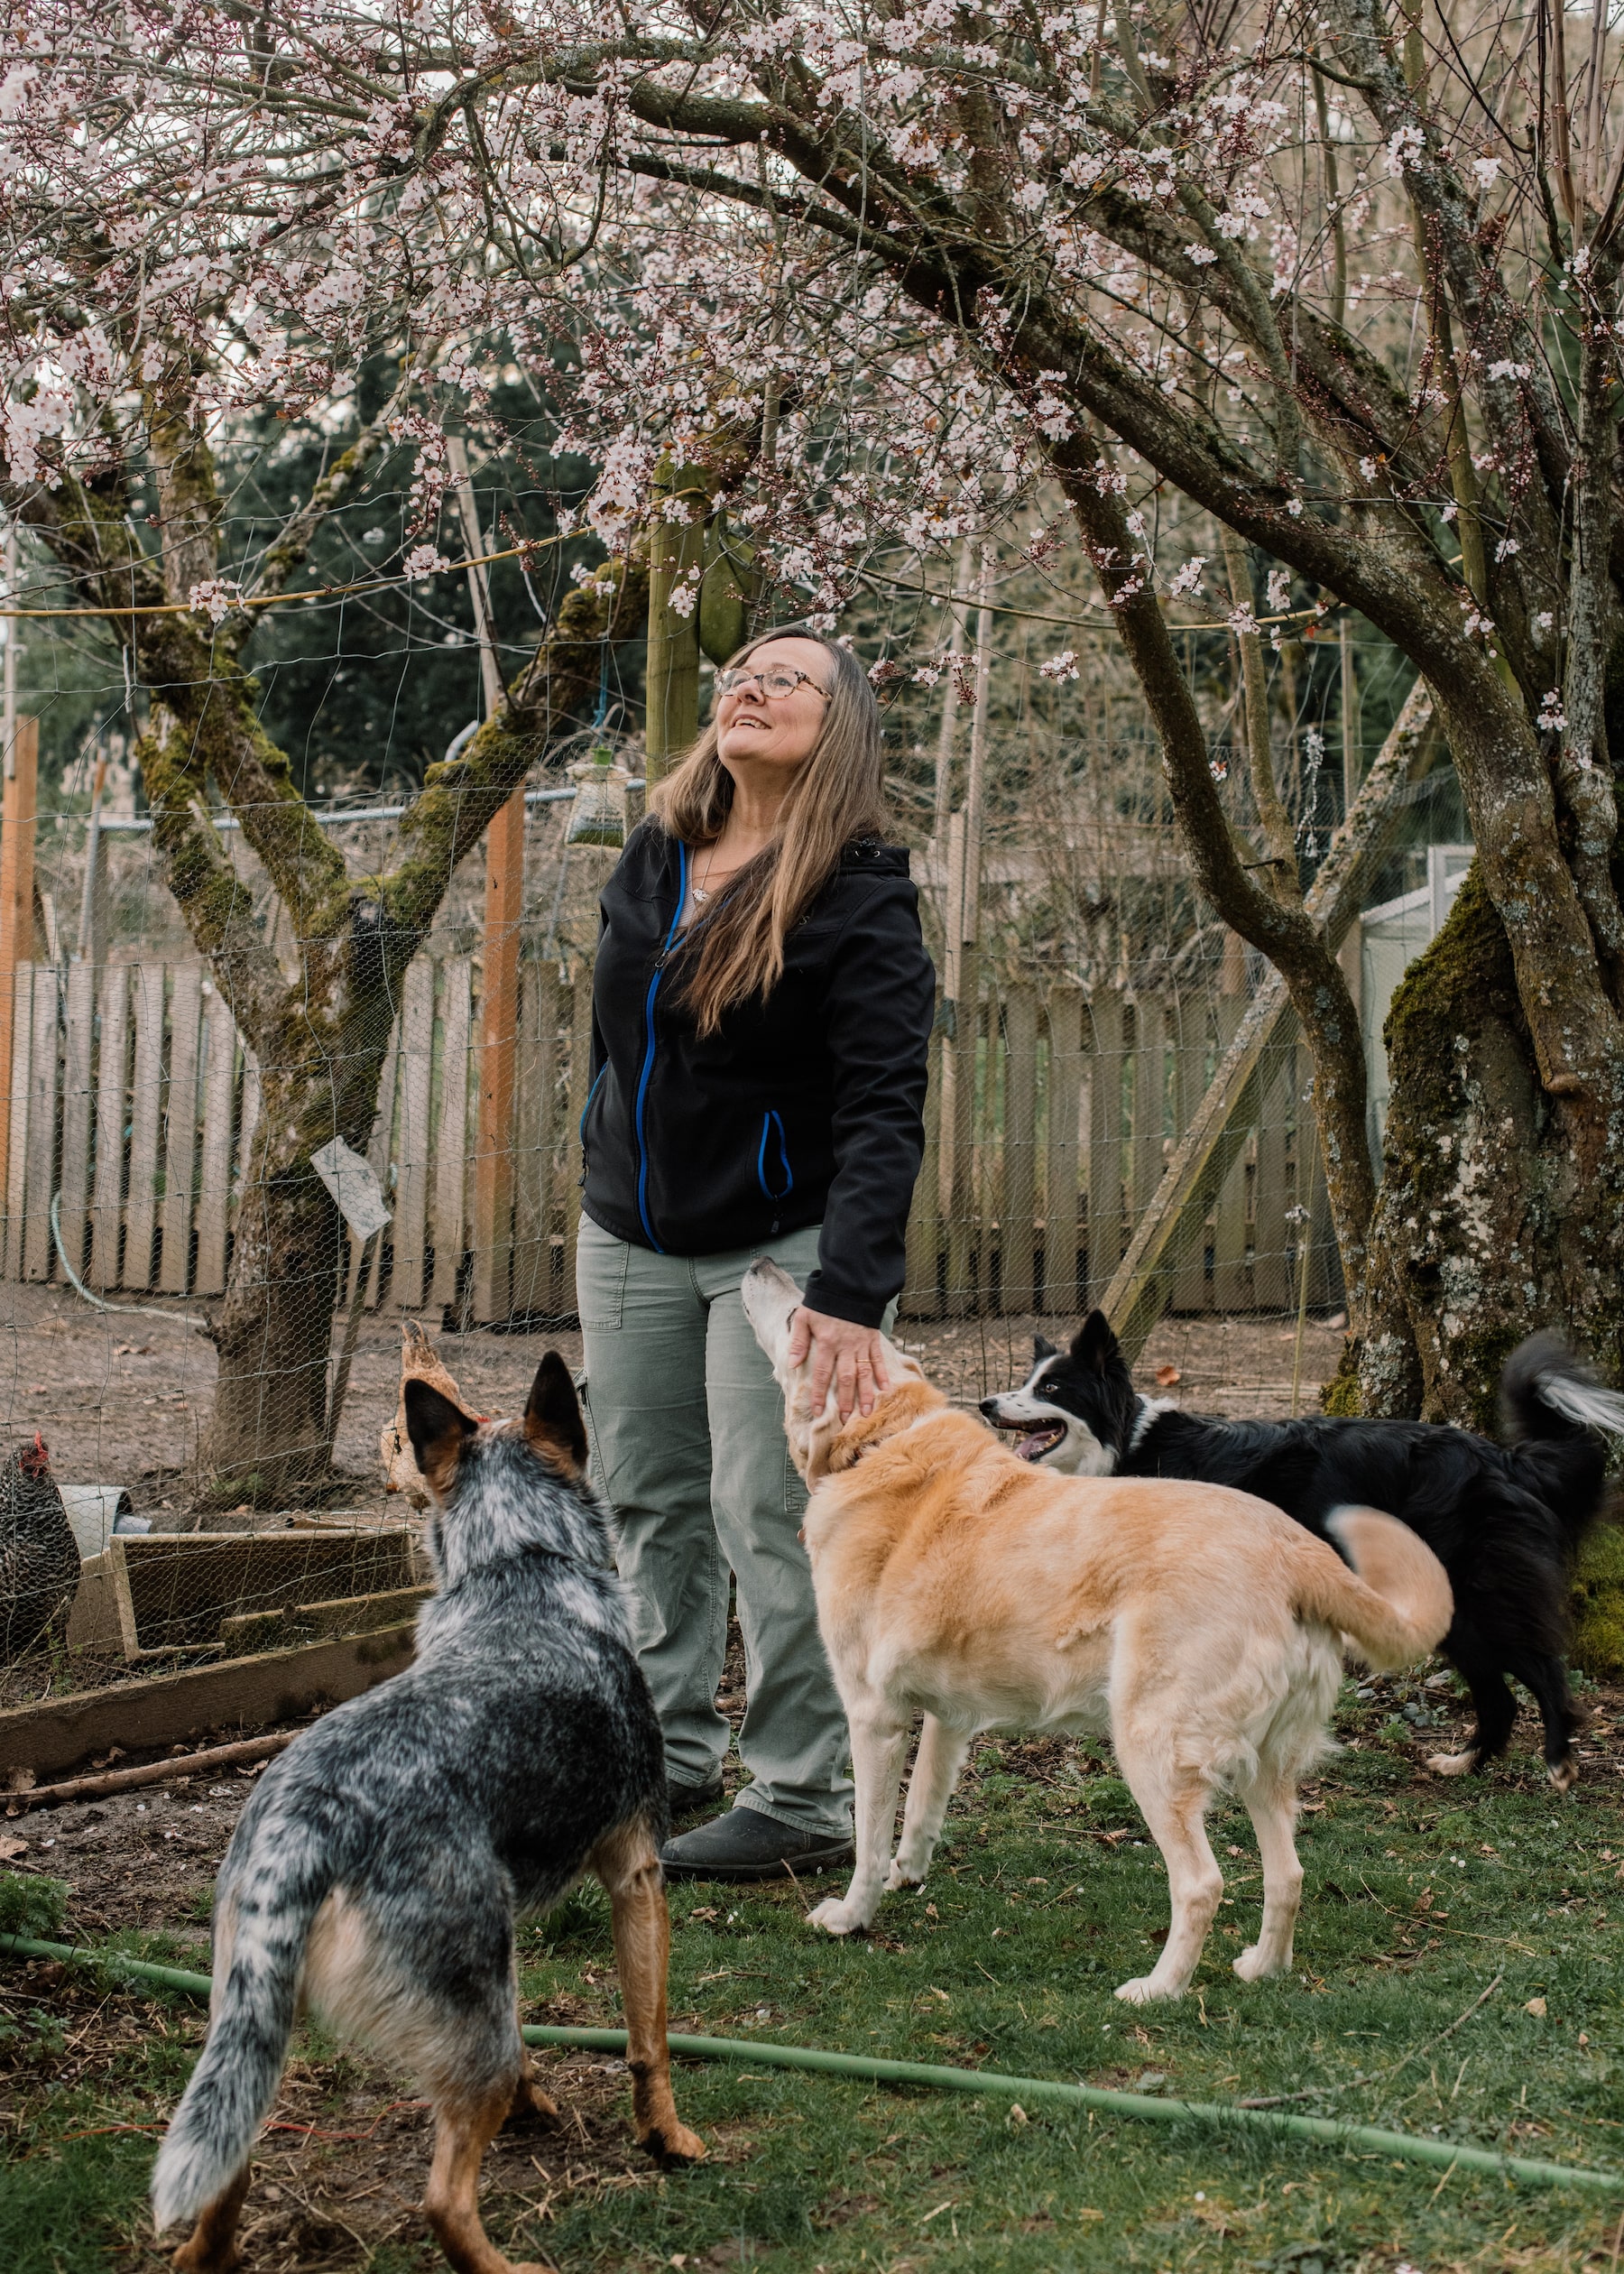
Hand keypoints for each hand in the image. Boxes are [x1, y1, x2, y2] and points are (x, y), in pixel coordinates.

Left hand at [788, 1306, 891, 1423]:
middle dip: (845, 1400)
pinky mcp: (873, 1339)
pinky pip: (878, 1359)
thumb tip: (793, 1365)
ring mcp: (861, 1344)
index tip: (818, 1412)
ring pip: (864, 1373)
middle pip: (846, 1378)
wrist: (848, 1285)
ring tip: (867, 1412)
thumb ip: (799, 1341)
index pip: (822, 1374)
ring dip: (866, 1394)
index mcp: (827, 1343)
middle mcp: (845, 1347)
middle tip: (845, 1419)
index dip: (820, 1394)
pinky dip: (883, 1374)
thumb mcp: (804, 1318)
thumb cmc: (823, 1303)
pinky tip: (886, 1388)